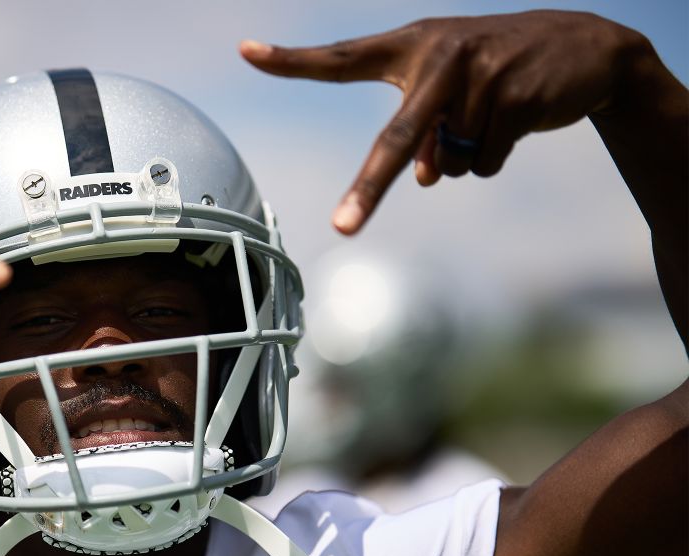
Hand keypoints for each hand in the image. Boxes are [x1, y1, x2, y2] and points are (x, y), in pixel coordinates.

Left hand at [240, 11, 648, 234]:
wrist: (587, 48)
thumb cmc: (494, 72)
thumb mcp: (450, 96)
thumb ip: (422, 136)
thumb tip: (425, 178)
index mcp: (409, 47)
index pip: (341, 57)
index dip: (293, 60)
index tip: (247, 52)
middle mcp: (438, 53)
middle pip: (395, 138)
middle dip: (370, 189)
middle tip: (343, 229)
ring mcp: (478, 73)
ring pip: (449, 160)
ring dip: (465, 157)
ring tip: (492, 114)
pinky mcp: (515, 93)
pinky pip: (485, 161)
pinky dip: (495, 158)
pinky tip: (518, 119)